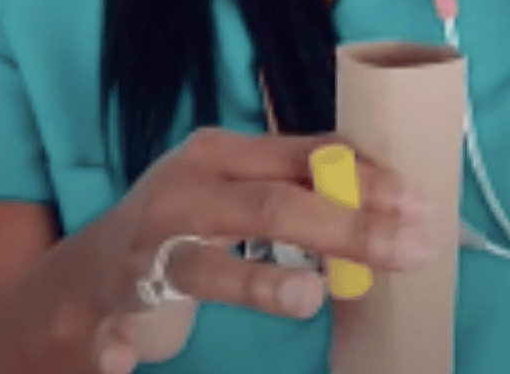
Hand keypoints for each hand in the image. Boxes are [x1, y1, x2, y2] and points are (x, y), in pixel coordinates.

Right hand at [72, 128, 433, 373]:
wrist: (90, 275)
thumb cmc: (186, 228)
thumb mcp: (240, 193)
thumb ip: (302, 191)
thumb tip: (392, 203)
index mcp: (220, 156)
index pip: (303, 157)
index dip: (365, 179)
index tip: (419, 205)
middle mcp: (183, 193)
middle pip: (273, 207)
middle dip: (348, 229)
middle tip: (408, 252)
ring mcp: (146, 248)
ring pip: (206, 268)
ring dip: (258, 286)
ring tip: (309, 300)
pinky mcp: (118, 301)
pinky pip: (119, 327)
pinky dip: (120, 346)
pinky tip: (126, 359)